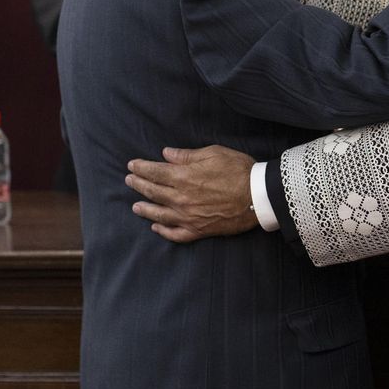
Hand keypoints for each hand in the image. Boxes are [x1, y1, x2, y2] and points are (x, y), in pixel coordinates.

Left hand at [125, 145, 258, 242]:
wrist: (259, 196)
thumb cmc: (238, 170)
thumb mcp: (213, 153)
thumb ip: (186, 156)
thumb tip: (166, 154)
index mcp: (184, 177)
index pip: (154, 172)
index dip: (141, 168)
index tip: (132, 165)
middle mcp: (181, 198)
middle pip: (153, 192)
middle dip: (138, 184)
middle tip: (129, 180)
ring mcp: (188, 217)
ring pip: (159, 214)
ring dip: (144, 209)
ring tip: (135, 206)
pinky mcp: (199, 230)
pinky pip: (176, 234)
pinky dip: (163, 231)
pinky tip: (156, 227)